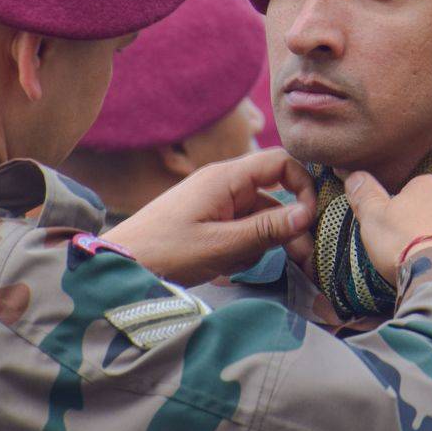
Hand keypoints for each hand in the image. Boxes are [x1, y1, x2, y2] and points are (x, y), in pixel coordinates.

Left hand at [105, 148, 315, 285]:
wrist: (120, 265)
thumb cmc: (165, 251)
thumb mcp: (222, 245)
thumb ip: (267, 229)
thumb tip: (309, 213)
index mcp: (226, 177)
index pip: (281, 162)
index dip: (303, 185)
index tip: (312, 218)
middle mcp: (224, 184)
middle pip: (274, 195)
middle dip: (288, 226)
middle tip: (302, 259)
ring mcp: (216, 203)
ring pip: (260, 218)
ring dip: (265, 243)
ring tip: (251, 267)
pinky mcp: (209, 222)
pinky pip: (242, 230)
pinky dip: (245, 249)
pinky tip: (230, 268)